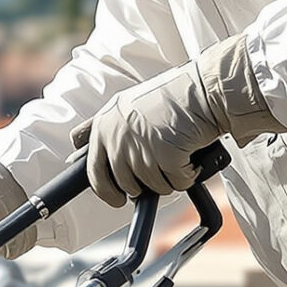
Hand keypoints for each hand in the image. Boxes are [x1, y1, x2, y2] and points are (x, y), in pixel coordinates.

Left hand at [74, 35, 278, 206]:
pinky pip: (176, 183)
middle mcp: (118, 137)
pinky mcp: (165, 156)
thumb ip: (110, 130)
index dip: (106, 190)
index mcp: (104, 125)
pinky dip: (187, 175)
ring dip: (169, 178)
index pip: (94, 171)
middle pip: (126, 184)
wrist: (204, 88)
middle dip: (144, 185)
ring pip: (153, 186)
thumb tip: (82, 147)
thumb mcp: (128, 107)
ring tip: (178, 154)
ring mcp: (141, 147)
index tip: (116, 198)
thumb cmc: (172, 96)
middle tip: (159, 171)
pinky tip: (190, 157)